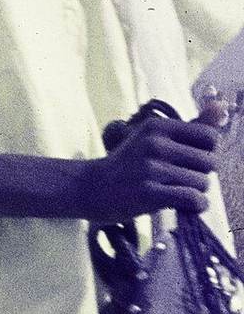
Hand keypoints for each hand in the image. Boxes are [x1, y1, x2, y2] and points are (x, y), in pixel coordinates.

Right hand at [82, 115, 216, 222]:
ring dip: (195, 192)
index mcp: (158, 127)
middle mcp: (155, 144)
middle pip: (210, 162)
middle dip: (201, 174)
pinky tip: (183, 206)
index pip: (210, 136)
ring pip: (203, 183)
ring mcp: (151, 168)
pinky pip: (194, 199)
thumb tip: (221, 106)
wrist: (93, 187)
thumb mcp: (154, 138)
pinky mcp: (149, 193)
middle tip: (181, 178)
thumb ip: (191, 126)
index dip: (207, 151)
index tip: (190, 159)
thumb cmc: (129, 163)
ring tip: (175, 191)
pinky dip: (195, 206)